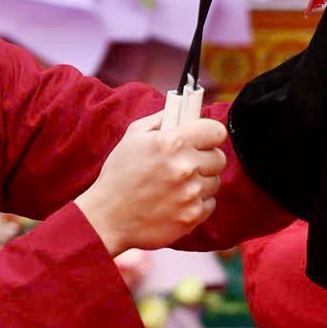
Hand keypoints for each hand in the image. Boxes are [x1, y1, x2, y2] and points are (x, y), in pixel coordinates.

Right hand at [76, 111, 229, 254]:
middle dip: (206, 159)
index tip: (204, 140)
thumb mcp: (133, 136)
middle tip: (188, 164)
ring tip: (177, 185)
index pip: (216, 131)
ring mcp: (191, 193)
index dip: (210, 134)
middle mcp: (185, 166)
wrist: (107, 217)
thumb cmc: (119, 174)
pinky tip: (176, 201)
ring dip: (201, 182)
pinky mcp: (192, 216)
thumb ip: (161, 119)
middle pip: (219, 158)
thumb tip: (182, 110)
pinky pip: (209, 203)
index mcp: (172, 142)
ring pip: (215, 182)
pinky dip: (197, 202)